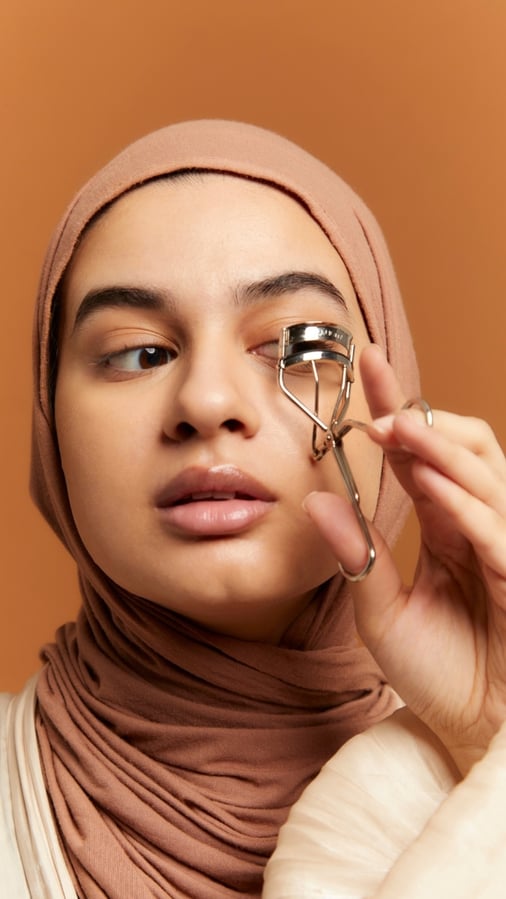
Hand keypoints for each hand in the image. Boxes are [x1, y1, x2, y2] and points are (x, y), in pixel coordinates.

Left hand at [304, 344, 505, 774]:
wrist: (474, 731)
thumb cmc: (436, 673)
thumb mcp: (381, 612)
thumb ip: (356, 556)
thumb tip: (316, 501)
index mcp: (449, 527)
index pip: (423, 455)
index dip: (398, 409)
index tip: (365, 366)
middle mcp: (480, 525)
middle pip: (466, 447)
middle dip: (424, 418)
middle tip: (378, 404)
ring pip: (486, 475)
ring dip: (441, 447)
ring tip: (396, 427)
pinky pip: (498, 530)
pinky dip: (465, 503)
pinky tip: (429, 484)